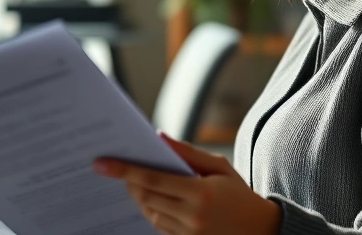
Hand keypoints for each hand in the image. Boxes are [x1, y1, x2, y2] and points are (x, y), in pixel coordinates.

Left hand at [93, 131, 280, 234]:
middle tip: (117, 168)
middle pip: (145, 197)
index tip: (101, 163)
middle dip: (128, 182)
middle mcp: (192, 216)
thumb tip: (158, 137)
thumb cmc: (237, 193)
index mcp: (200, 193)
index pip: (151, 179)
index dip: (123, 170)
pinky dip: (152, 210)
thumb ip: (187, 152)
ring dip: (139, 197)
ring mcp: (188, 234)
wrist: (260, 230)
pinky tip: (153, 198)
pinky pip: (159, 226)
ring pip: (149, 212)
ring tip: (137, 182)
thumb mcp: (218, 166)